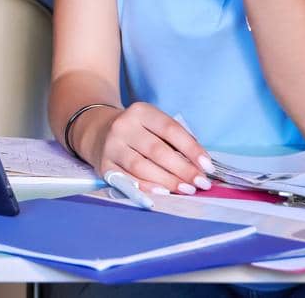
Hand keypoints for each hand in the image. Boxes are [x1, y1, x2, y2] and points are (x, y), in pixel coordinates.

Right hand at [80, 102, 212, 196]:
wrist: (97, 130)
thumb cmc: (137, 131)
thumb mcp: (153, 124)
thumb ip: (176, 140)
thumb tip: (201, 165)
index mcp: (140, 112)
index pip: (169, 129)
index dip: (191, 148)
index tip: (208, 166)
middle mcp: (123, 126)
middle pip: (156, 150)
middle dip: (183, 169)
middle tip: (201, 183)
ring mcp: (111, 146)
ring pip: (141, 166)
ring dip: (167, 180)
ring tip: (187, 189)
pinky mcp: (104, 165)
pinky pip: (127, 179)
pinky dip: (147, 187)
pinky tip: (163, 192)